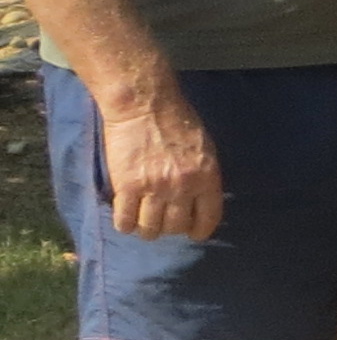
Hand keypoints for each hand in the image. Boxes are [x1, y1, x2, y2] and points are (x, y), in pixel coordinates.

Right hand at [101, 88, 223, 240]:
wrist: (144, 106)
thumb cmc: (177, 121)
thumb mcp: (204, 149)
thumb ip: (203, 176)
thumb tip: (199, 201)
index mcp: (207, 177)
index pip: (208, 218)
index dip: (200, 230)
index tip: (193, 233)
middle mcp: (182, 187)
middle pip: (175, 227)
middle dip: (170, 228)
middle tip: (162, 220)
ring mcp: (154, 189)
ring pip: (150, 229)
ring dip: (146, 229)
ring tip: (143, 221)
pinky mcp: (127, 187)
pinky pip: (125, 221)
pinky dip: (125, 224)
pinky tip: (126, 217)